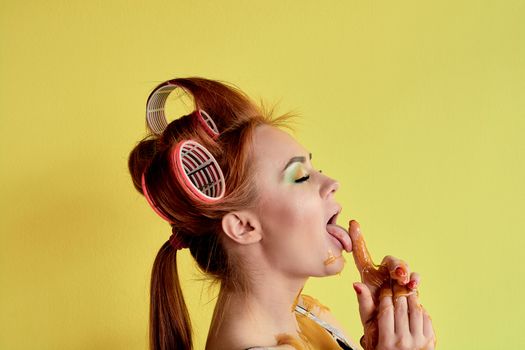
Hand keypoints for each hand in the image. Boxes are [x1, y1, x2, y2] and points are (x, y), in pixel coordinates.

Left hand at [348, 220, 435, 348]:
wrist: (394, 339)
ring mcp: (398, 281)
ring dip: (406, 271)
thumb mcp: (367, 316)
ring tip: (406, 281)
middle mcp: (384, 276)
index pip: (361, 256)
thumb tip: (356, 285)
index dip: (357, 239)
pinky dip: (415, 280)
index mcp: (369, 278)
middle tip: (398, 273)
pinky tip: (413, 285)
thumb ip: (363, 301)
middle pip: (390, 261)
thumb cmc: (376, 326)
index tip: (353, 223)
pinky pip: (414, 279)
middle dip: (395, 264)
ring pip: (403, 267)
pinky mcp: (410, 287)